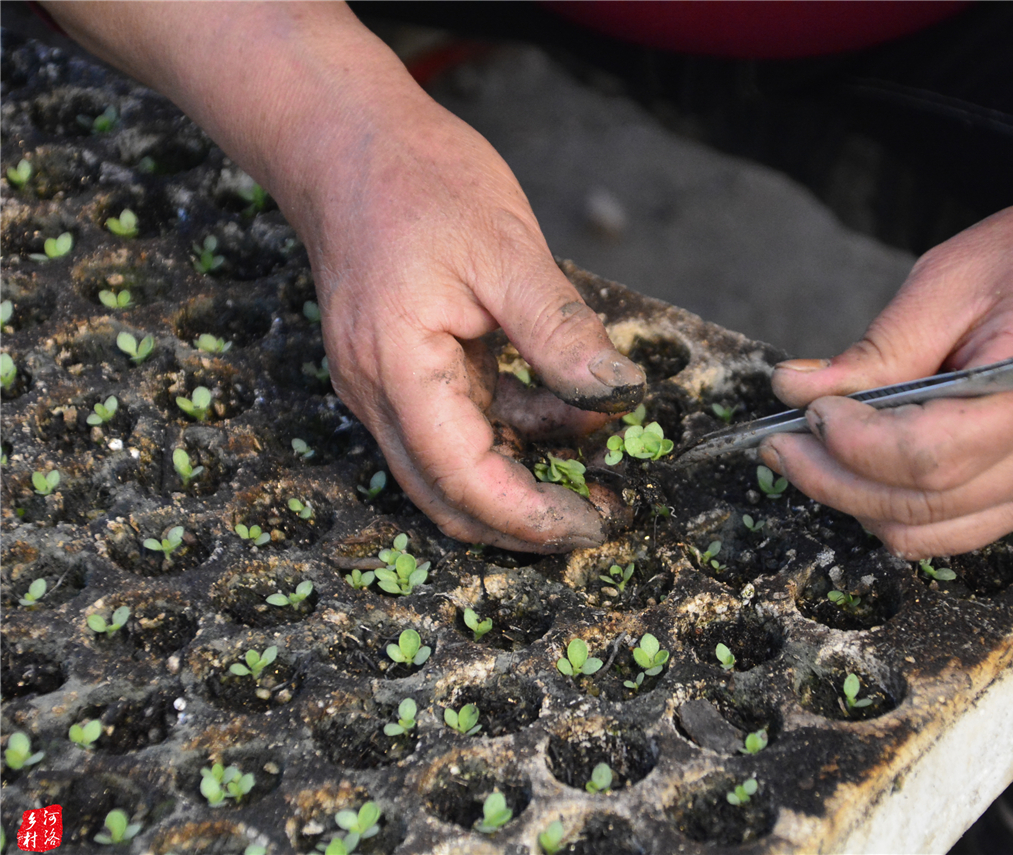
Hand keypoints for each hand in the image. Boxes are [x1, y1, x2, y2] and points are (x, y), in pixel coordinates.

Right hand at [47, 3, 645, 551]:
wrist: (345, 139)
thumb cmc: (418, 181)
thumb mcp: (506, 249)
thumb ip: (560, 330)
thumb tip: (618, 392)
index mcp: (398, 371)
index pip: (466, 481)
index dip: (531, 517)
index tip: (594, 523)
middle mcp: (377, 394)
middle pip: (449, 499)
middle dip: (525, 522)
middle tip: (600, 517)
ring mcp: (382, 386)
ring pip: (451, 469)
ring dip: (522, 478)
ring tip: (599, 464)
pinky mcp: (398, 370)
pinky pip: (454, 426)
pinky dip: (511, 431)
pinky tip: (567, 414)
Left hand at [762, 69, 1012, 557]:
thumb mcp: (953, 276)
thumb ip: (877, 346)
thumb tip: (796, 388)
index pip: (929, 458)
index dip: (853, 447)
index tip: (806, 413)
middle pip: (923, 508)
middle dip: (835, 482)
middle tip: (782, 445)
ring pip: (934, 535)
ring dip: (860, 503)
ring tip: (816, 454)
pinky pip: (960, 531)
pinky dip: (903, 508)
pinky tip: (871, 466)